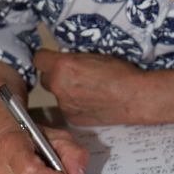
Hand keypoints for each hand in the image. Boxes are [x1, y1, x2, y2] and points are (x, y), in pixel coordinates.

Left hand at [34, 49, 151, 124]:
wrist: (134, 97)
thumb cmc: (120, 74)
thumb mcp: (94, 55)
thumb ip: (73, 58)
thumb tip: (64, 59)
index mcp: (63, 66)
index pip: (39, 58)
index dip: (46, 57)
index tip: (51, 58)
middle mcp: (59, 86)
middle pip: (45, 78)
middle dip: (56, 75)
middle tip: (73, 73)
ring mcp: (64, 104)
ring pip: (56, 94)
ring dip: (65, 90)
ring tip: (87, 88)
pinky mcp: (72, 118)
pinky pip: (67, 107)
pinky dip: (74, 104)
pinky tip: (91, 101)